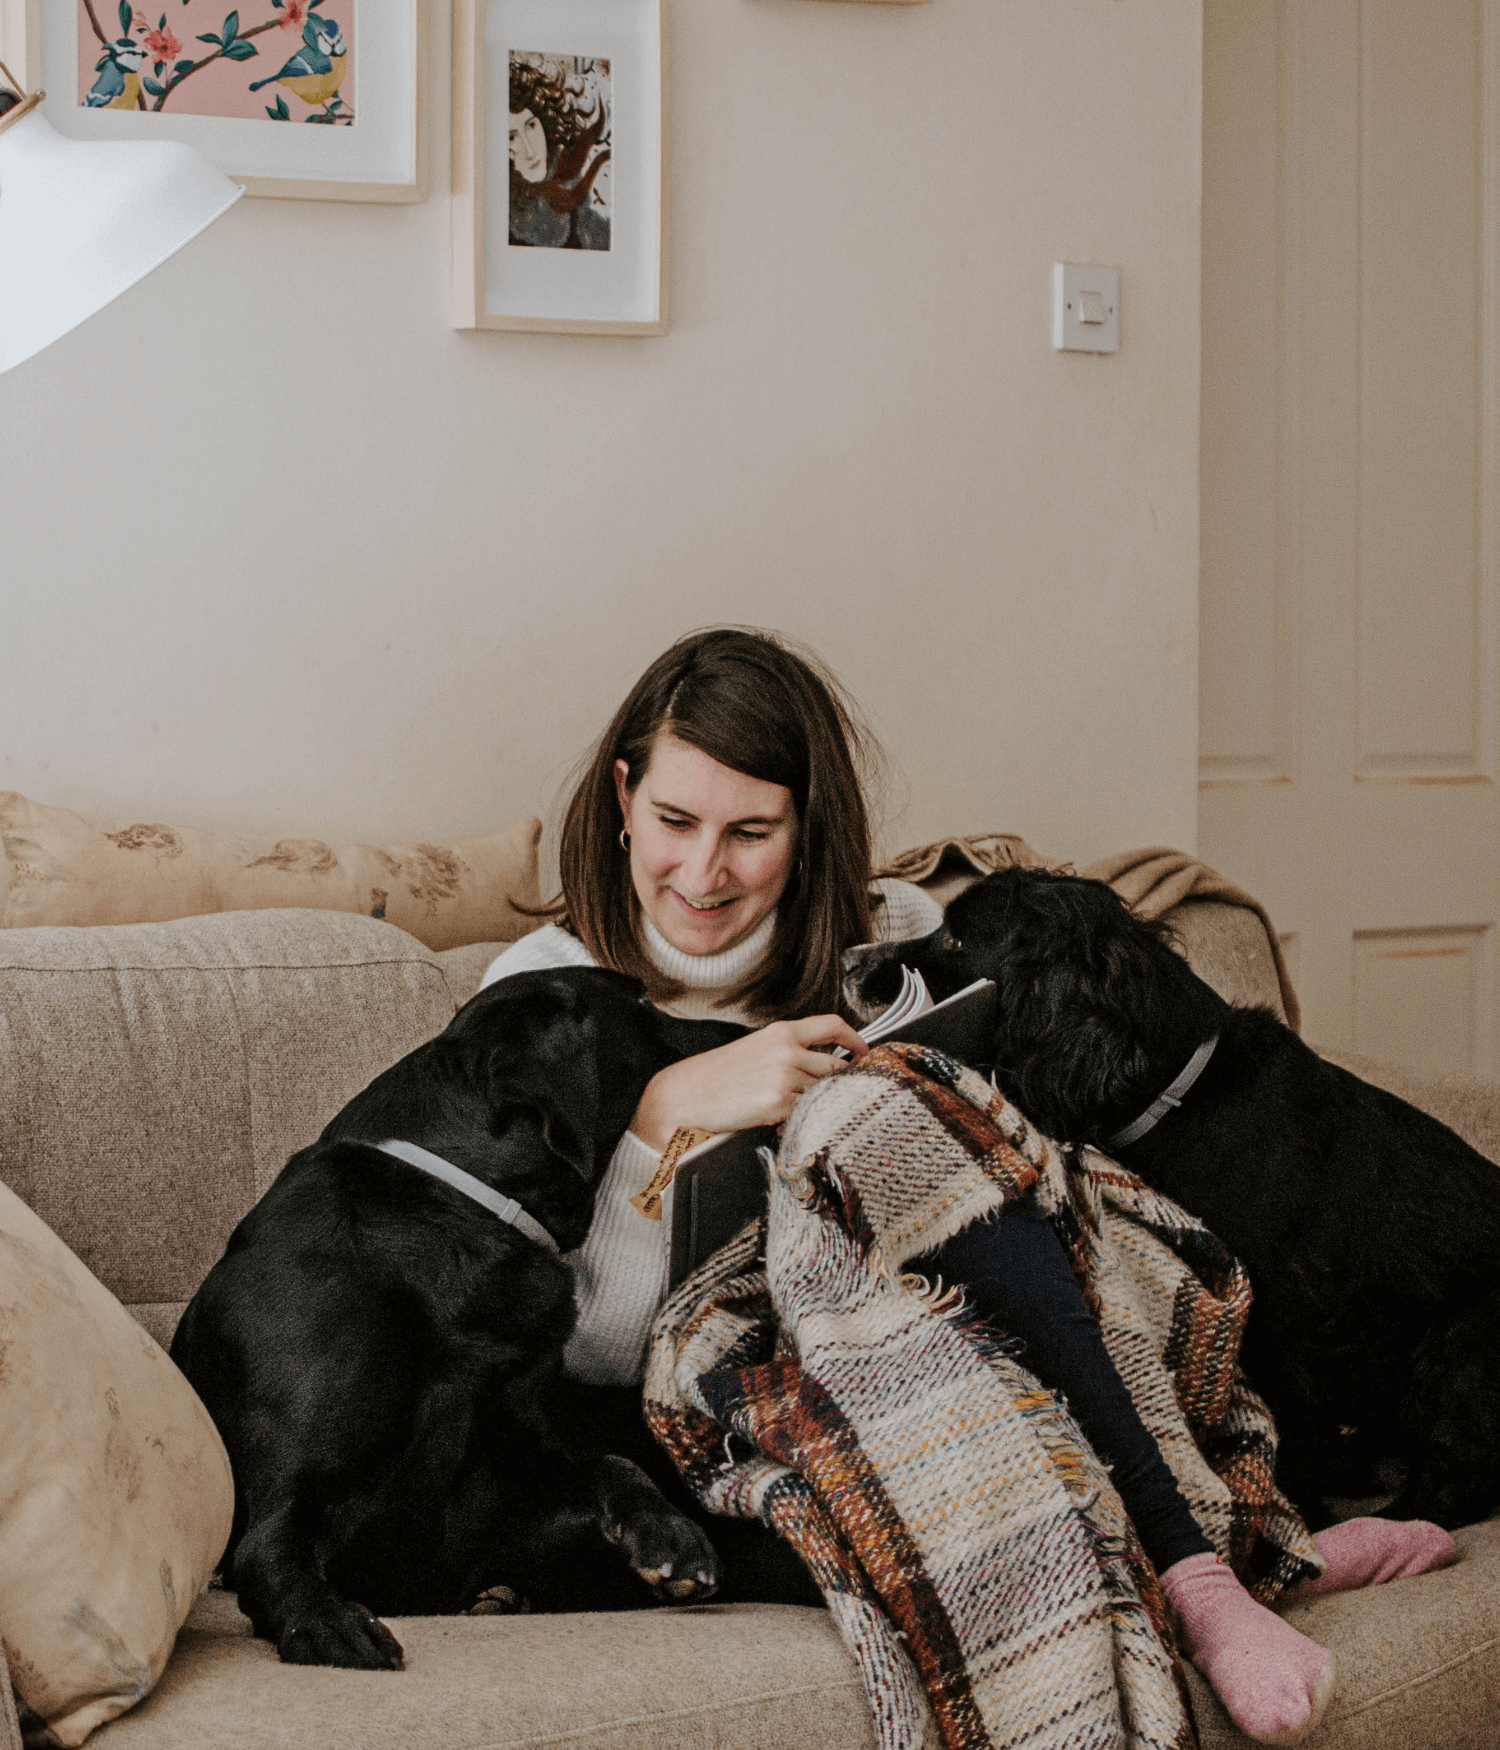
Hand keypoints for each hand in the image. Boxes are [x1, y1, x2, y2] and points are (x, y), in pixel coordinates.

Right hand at [630, 1015, 868, 1149]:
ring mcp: (784, 1076)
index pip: (833, 1025)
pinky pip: (807, 1112)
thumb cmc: (718, 1075)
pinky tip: (784, 1120)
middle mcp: (787, 1049)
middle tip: (838, 1095)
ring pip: (824, 1092)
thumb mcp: (756, 1048)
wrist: (686, 1094)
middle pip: (836, 1066)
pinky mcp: (778, 1103)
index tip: (864, 1053)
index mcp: (781, 1032)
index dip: (856, 1040)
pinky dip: (803, 1118)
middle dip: (842, 1083)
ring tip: (797, 1110)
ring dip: (819, 1103)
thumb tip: (823, 1065)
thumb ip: (790, 1051)